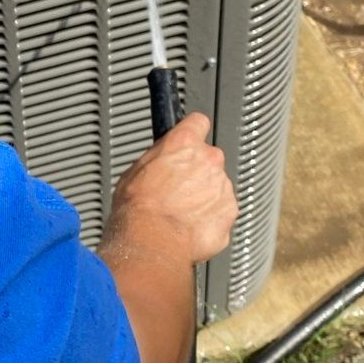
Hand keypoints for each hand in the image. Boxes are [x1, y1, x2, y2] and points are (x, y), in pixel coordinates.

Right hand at [103, 113, 237, 268]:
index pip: (198, 122)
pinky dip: (210, 219)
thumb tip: (162, 159)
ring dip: (203, 197)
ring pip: (216, 187)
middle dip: (197, 172)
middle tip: (176, 189)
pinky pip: (222, 211)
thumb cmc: (138, 208)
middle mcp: (209, 160)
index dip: (192, 133)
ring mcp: (223, 186)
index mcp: (184, 143)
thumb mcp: (134, 171)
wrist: (152, 240)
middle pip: (209, 159)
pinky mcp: (230, 211)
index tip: (190, 140)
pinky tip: (189, 226)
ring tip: (179, 213)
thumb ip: (158, 158)